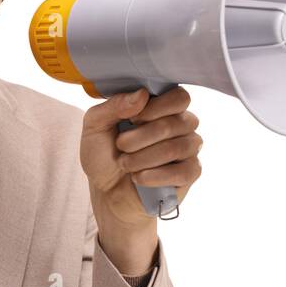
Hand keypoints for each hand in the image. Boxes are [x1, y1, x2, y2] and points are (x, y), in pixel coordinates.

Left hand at [80, 86, 202, 270]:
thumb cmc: (103, 154)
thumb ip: (113, 106)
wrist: (106, 191)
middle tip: (121, 145)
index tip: (132, 120)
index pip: (178, 97)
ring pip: (178, 147)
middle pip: (176, 122)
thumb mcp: (95, 126)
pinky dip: (156, 176)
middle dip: (141, 137)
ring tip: (125, 164)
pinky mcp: (190, 172)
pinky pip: (184, 171)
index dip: (156, 108)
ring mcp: (188, 148)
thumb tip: (142, 95)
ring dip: (144, 158)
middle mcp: (181, 124)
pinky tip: (139, 178)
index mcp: (162, 106)